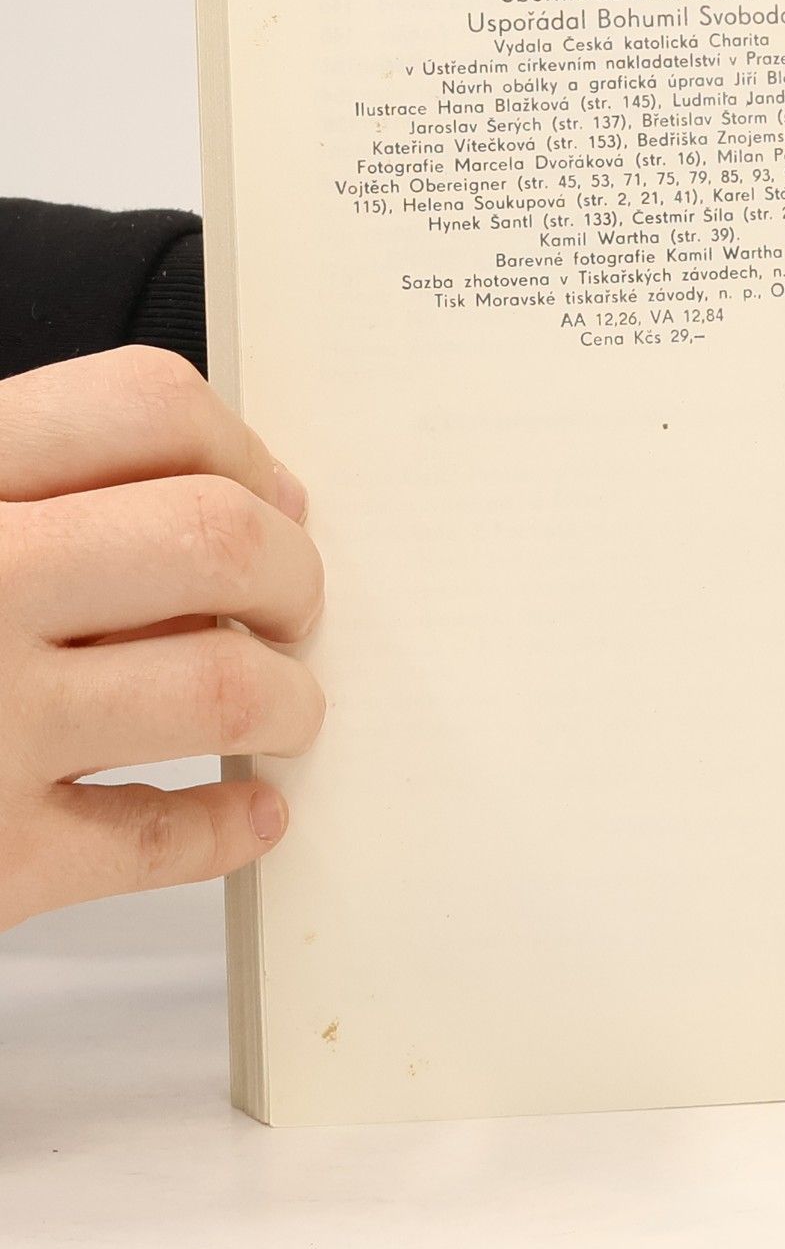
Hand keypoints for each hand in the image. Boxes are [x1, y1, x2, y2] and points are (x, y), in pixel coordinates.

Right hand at [0, 347, 324, 929]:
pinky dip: (225, 830)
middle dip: (292, 576)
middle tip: (291, 608)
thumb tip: (217, 494)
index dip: (245, 452)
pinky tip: (246, 816)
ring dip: (286, 697)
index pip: (146, 405)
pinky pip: (155, 843)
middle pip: (217, 539)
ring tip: (283, 708)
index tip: (271, 500)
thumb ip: (8, 484)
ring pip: (220, 685)